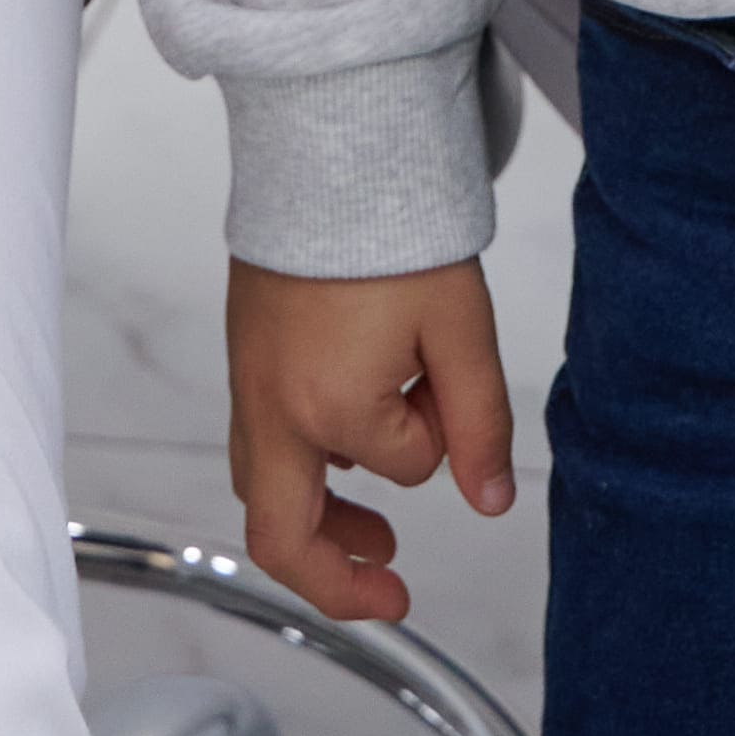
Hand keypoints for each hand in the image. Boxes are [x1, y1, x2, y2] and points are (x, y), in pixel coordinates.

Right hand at [226, 255, 514, 624]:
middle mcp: (273, 407)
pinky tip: (348, 432)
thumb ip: (478, 424)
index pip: (400, 466)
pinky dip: (302, 461)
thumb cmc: (389, 227)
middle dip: (334, 577)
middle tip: (388, 588)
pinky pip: (260, 438)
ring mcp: (249, 381)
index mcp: (328, 406)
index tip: (451, 392)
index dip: (437, 439)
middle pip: (278, 536)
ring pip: (264, 487)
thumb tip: (490, 501)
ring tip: (373, 527)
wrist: (327, 147)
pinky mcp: (243, 353)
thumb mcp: (460, 327)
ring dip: (318, 518)